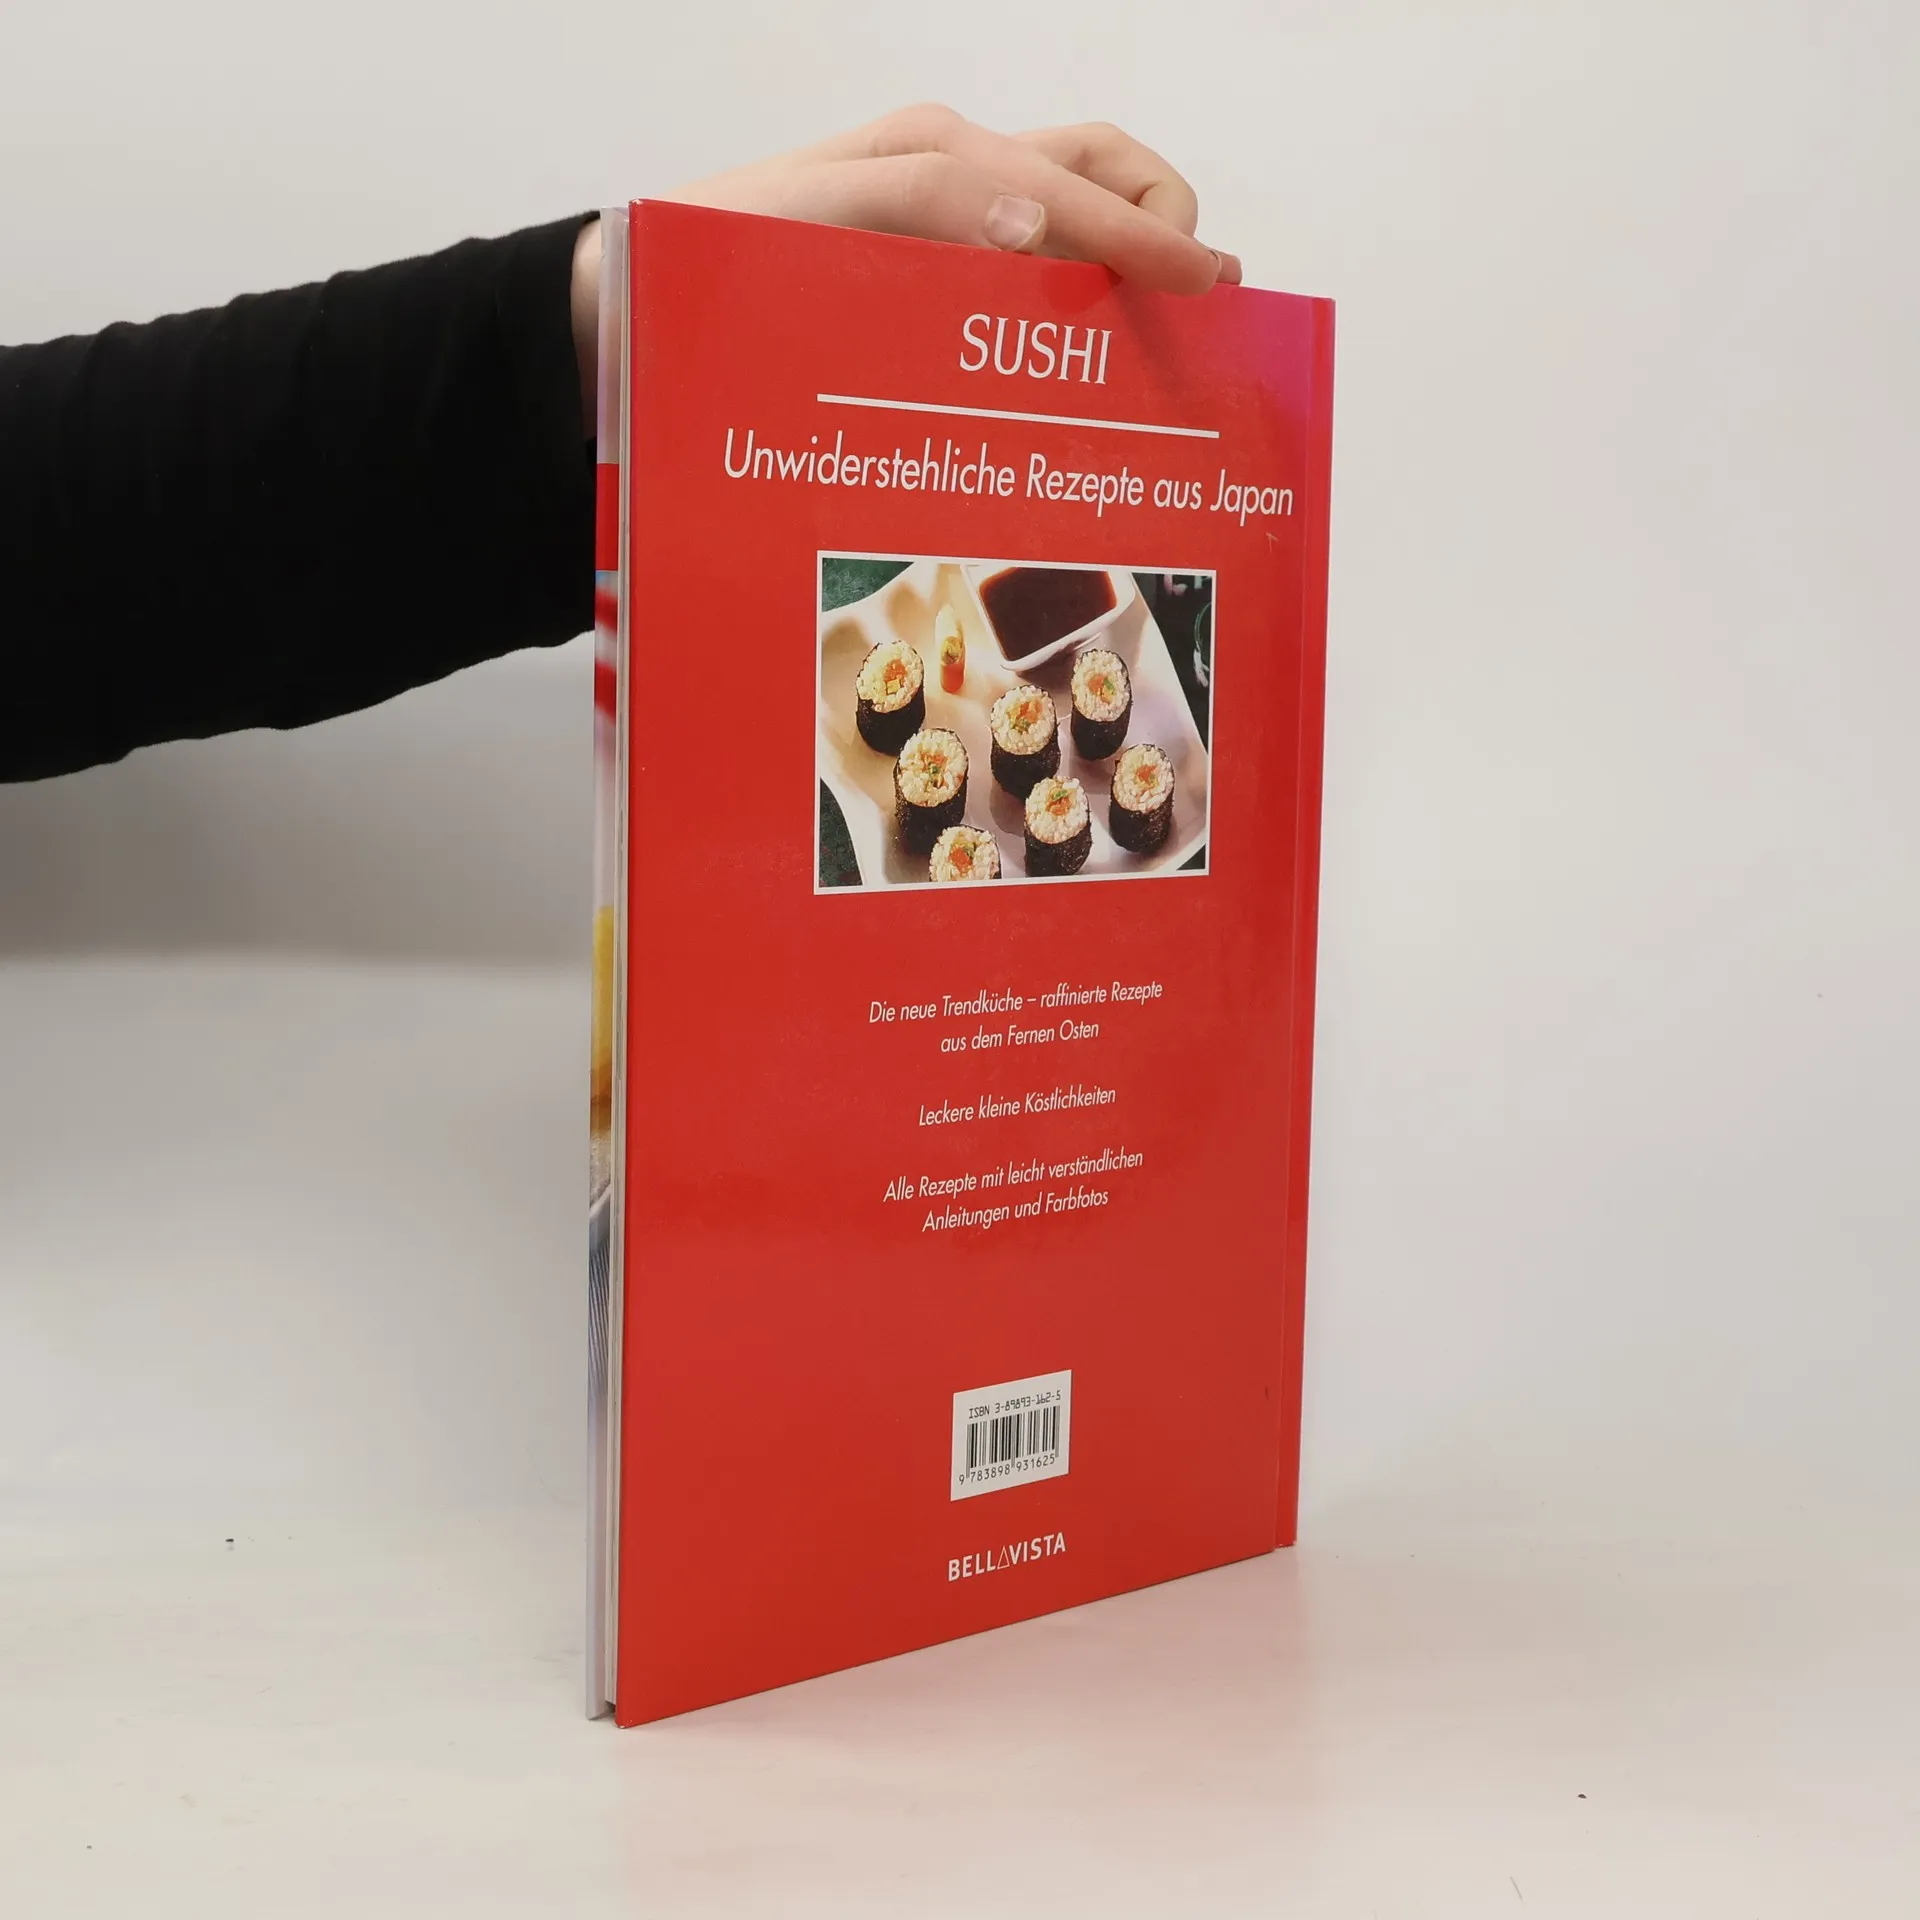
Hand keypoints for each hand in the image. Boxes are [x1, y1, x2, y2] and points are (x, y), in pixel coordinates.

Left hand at [572, 108, 1237, 426]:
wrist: (624, 310)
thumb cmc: (708, 260)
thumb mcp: (808, 216)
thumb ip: (924, 204)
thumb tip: (1037, 225)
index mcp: (941, 155)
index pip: (1082, 181)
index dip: (1154, 238)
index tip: (1212, 294)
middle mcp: (957, 185)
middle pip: (1102, 180)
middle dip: (1163, 233)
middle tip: (1199, 318)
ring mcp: (947, 237)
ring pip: (1074, 236)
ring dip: (1126, 278)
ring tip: (1156, 354)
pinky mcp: (927, 290)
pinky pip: (1024, 291)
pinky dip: (1073, 319)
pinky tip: (1083, 379)